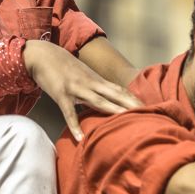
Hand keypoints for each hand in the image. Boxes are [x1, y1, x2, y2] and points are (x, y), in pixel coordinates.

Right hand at [23, 39, 142, 140]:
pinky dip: (75, 125)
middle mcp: (90, 83)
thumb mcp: (83, 76)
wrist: (43, 55)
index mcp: (96, 80)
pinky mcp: (61, 94)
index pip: (120, 90)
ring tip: (126, 122)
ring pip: (98, 101)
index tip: (151, 108)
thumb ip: (95, 88)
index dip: (135, 99)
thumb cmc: (64, 68)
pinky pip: (69, 112)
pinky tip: (80, 138)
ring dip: (112, 111)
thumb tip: (107, 102)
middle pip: (115, 95)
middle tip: (149, 115)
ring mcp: (76, 88)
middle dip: (132, 105)